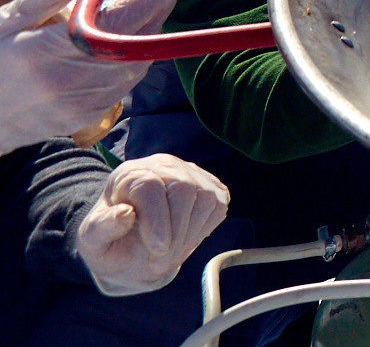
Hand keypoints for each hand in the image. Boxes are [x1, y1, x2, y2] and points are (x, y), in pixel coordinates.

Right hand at [0, 0, 183, 154]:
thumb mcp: (8, 21)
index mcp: (49, 55)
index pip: (117, 23)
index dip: (151, 0)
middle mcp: (70, 84)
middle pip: (135, 46)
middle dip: (154, 15)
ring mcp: (80, 106)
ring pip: (135, 68)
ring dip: (146, 37)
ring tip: (145, 11)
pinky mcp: (84, 118)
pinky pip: (123, 85)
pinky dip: (132, 61)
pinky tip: (125, 43)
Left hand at [73, 154, 229, 295]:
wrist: (132, 248)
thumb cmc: (112, 243)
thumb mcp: (92, 242)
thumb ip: (101, 228)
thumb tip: (124, 214)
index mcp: (130, 174)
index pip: (151, 186)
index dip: (157, 219)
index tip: (156, 249)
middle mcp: (163, 166)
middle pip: (183, 189)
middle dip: (176, 232)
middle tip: (160, 261)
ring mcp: (191, 174)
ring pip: (205, 198)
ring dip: (190, 235)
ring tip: (169, 255)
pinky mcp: (211, 187)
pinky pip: (217, 207)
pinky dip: (203, 230)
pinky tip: (183, 241)